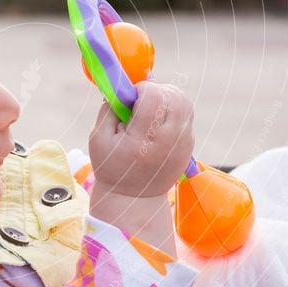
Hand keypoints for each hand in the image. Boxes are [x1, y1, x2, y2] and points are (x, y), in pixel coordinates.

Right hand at [89, 81, 194, 198]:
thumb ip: (108, 110)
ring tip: (150, 110)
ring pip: (184, 101)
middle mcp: (169, 140)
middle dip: (156, 90)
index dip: (141, 89)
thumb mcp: (98, 139)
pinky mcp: (190, 144)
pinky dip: (172, 110)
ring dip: (166, 97)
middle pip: (174, 95)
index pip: (155, 96)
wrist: (135, 198)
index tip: (130, 100)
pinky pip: (186, 114)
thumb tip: (121, 88)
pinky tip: (157, 123)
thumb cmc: (112, 167)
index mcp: (144, 139)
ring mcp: (183, 143)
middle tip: (141, 103)